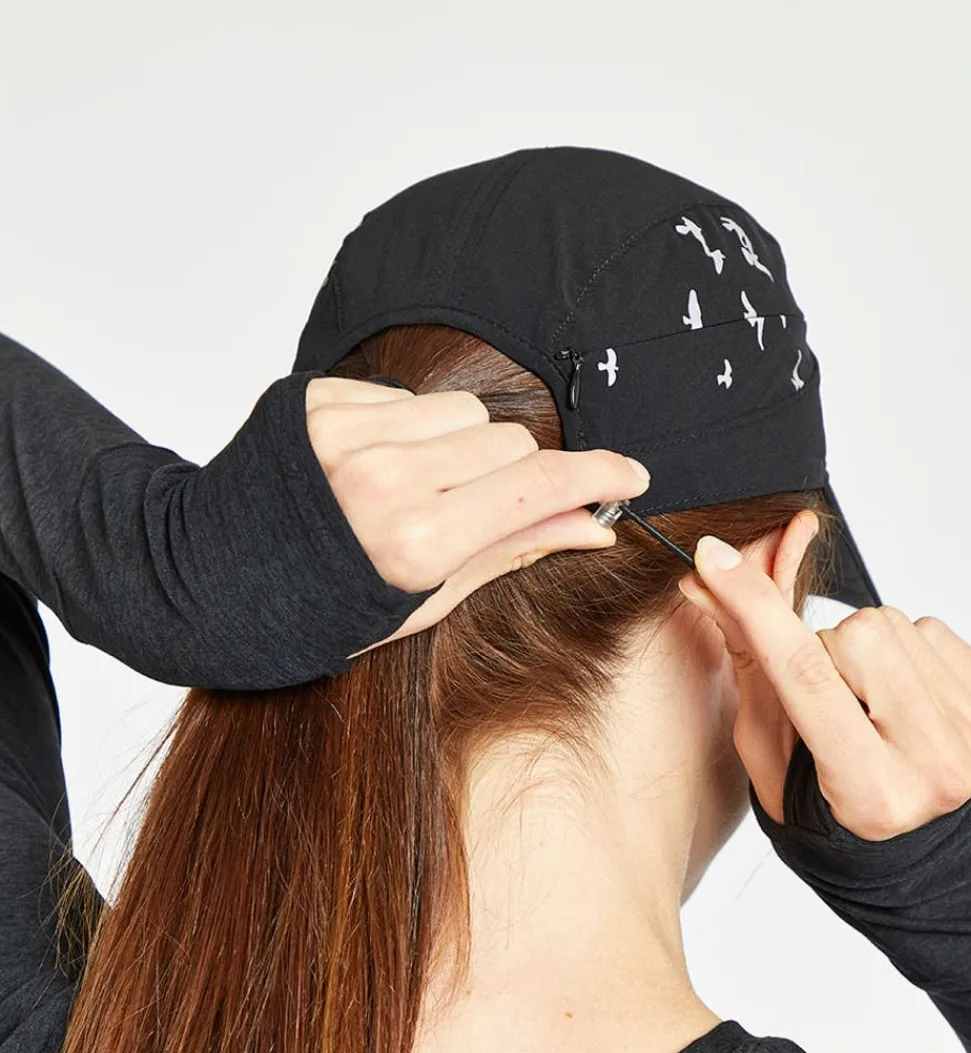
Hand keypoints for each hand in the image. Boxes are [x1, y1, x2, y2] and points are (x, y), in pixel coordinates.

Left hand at [305, 377, 649, 658]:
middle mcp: (383, 479)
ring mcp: (347, 432)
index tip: (630, 474)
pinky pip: (410, 398)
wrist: (211, 576)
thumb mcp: (423, 600)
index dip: (596, 476)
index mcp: (414, 543)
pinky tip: (374, 469)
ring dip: (463, 447)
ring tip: (418, 490)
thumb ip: (512, 550)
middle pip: (510, 444)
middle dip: (514, 475)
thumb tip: (592, 525)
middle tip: (476, 513)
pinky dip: (411, 430)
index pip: (537, 486)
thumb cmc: (321, 607)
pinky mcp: (321, 400)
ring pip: (466, 414)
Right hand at [677, 522, 970, 839]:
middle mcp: (939, 766)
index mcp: (871, 792)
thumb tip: (708, 580)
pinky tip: (905, 698)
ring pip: (896, 624)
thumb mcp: (771, 751)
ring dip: (868, 652)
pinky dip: (908, 654)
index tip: (716, 558)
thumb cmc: (831, 803)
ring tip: (871, 705)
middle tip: (833, 704)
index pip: (804, 675)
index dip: (755, 609)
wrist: (915, 843)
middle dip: (827, 652)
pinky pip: (935, 630)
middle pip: (854, 635)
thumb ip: (748, 664)